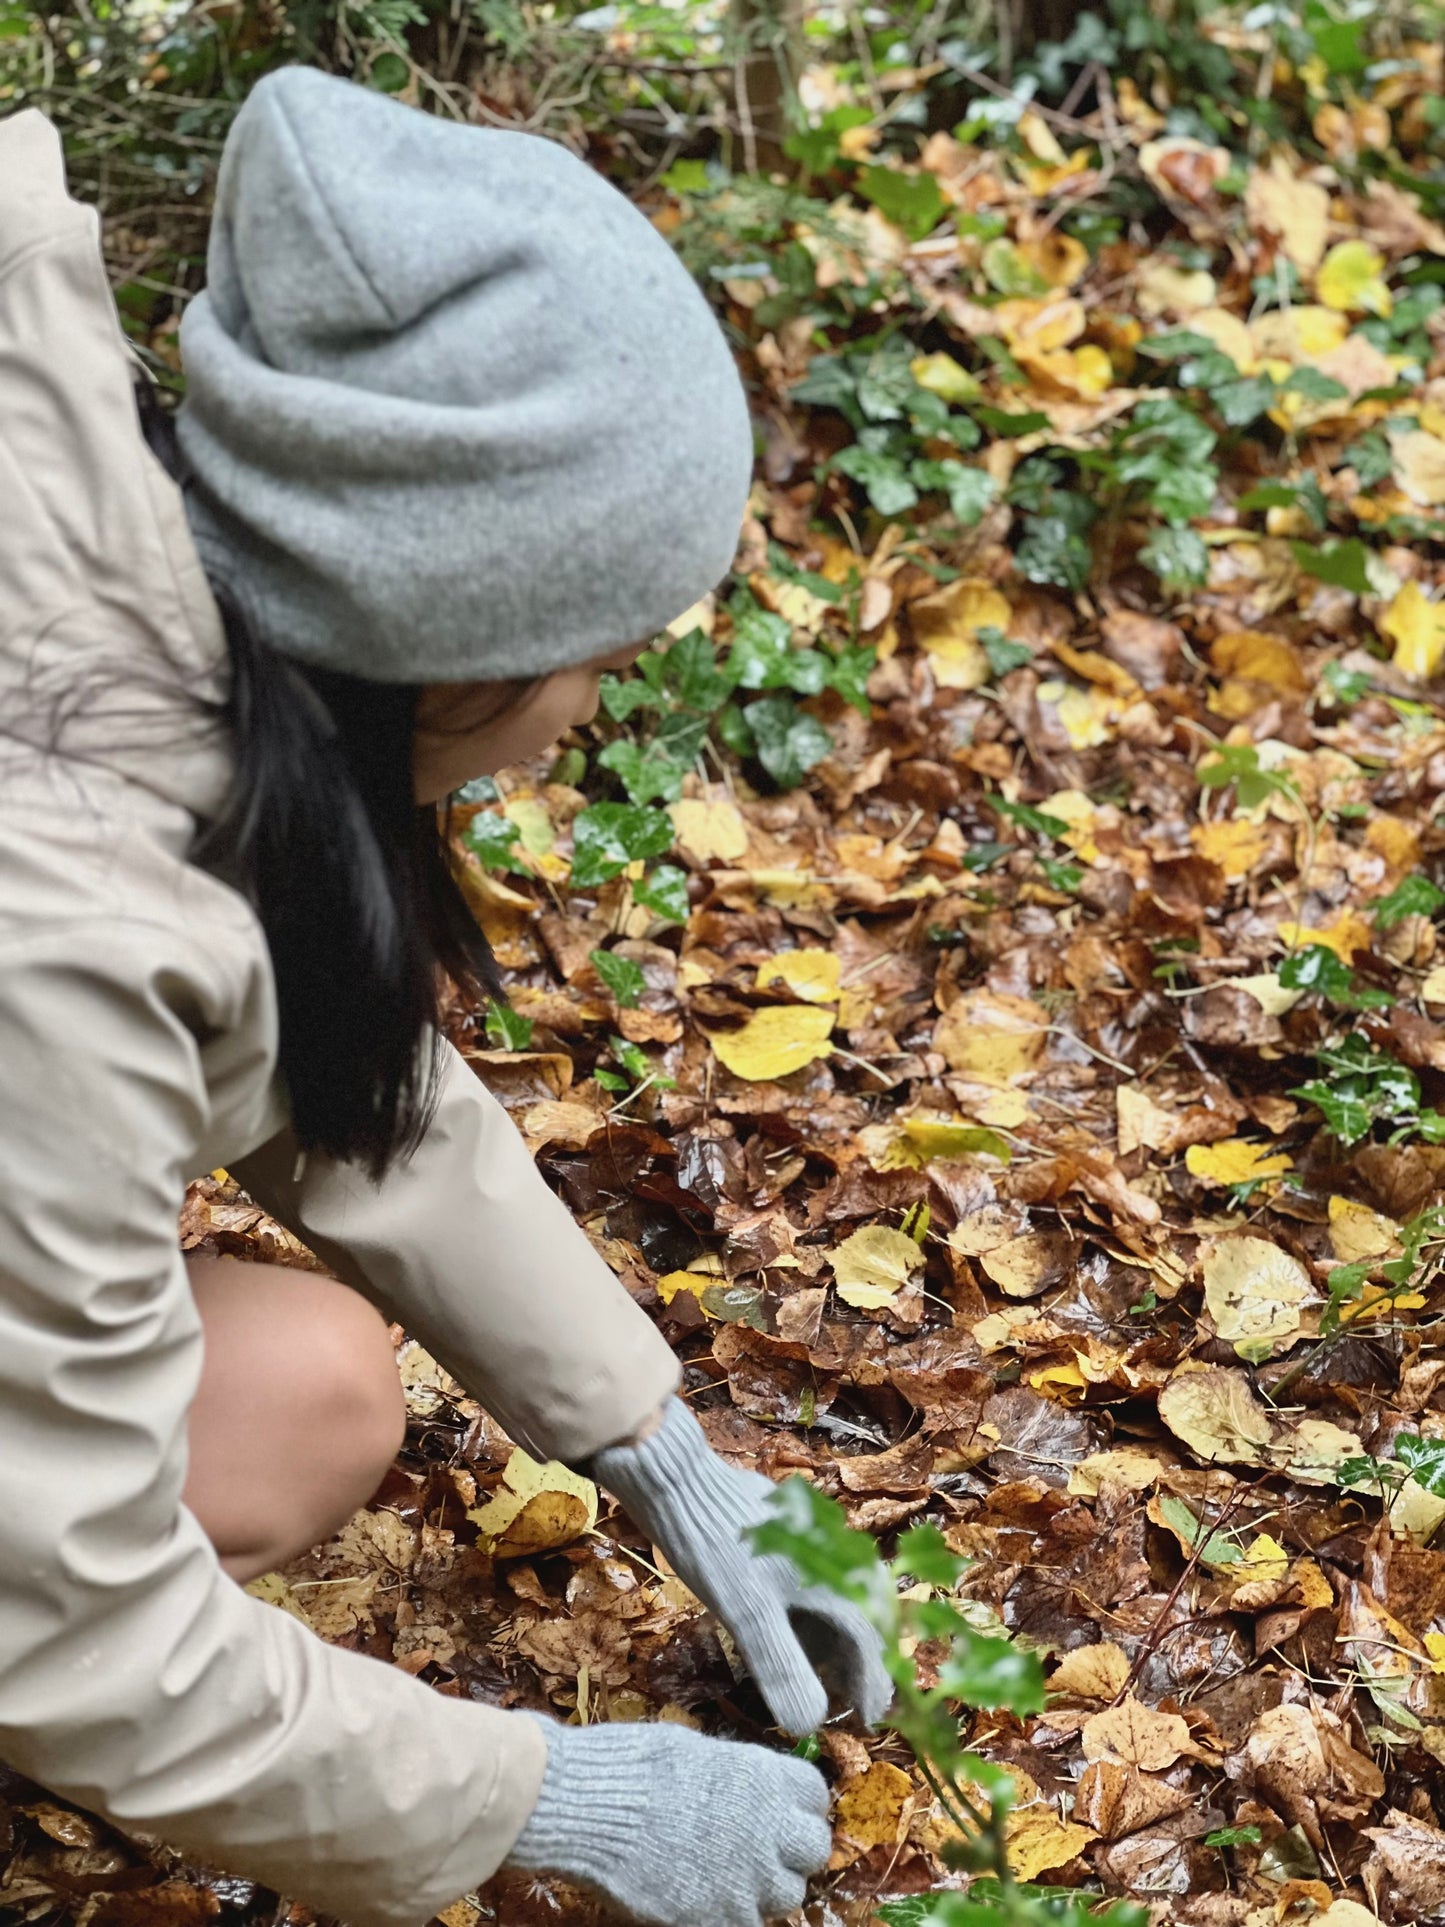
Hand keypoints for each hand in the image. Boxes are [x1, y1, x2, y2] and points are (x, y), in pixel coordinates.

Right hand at [505, 1718, 830, 1926]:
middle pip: (813, 1849)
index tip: (779, 1810)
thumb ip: (731, 1777)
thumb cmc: (630, 1765)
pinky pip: (747, 1925)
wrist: (591, 1809)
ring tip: (729, 1878)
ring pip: (787, 1895)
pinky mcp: (720, 1921)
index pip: (813, 1794)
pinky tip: (703, 1901)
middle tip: (761, 1851)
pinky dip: (731, 1915)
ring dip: (765, 1888)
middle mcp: (769, 1829)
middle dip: (792, 1850)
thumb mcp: (691, 1752)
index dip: (796, 1804)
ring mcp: (748, 1881)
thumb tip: (739, 1789)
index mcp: (763, 1777)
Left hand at [592, 1397, 891, 1736]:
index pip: (870, 1638)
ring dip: (839, 1636)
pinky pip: (818, 1576)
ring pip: (842, 1593)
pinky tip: (792, 1627)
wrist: (678, 1477)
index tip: (866, 1721)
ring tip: (823, 1672)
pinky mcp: (788, 1528)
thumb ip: (781, 1668)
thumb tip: (809, 1725)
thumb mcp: (747, 1614)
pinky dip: (816, 1610)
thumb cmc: (715, 1547)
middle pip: (865, 1612)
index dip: (871, 1683)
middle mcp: (834, 1552)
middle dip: (863, 1659)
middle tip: (852, 1698)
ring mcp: (812, 1536)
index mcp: (833, 1574)